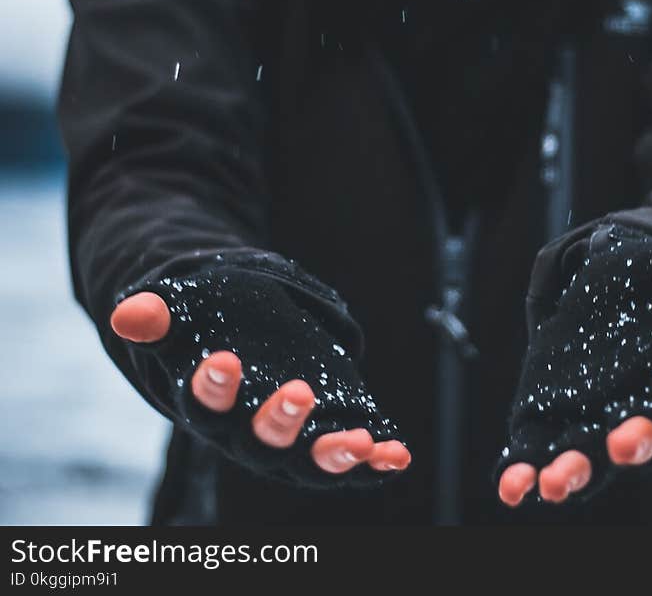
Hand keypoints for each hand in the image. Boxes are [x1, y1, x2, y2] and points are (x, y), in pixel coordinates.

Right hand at [112, 292, 410, 475]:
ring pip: (309, 462)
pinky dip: (376, 461)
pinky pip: (352, 462)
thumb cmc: (208, 329)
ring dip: (335, 454)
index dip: (212, 386)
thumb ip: (159, 315)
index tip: (223, 360)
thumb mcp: (185, 313)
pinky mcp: (326, 440)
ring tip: (361, 441)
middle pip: (260, 442)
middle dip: (280, 421)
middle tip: (299, 391)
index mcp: (208, 407)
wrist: (241, 346)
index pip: (203, 404)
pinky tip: (398, 454)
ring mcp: (289, 444)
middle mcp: (246, 435)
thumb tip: (129, 312)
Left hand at [494, 226, 651, 507]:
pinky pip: (539, 454)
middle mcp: (639, 412)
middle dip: (631, 443)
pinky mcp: (551, 420)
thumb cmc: (649, 284)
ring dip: (574, 473)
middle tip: (621, 445)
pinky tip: (511, 486)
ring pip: (589, 457)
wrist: (605, 289)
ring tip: (554, 484)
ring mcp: (593, 421)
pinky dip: (525, 472)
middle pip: (641, 439)